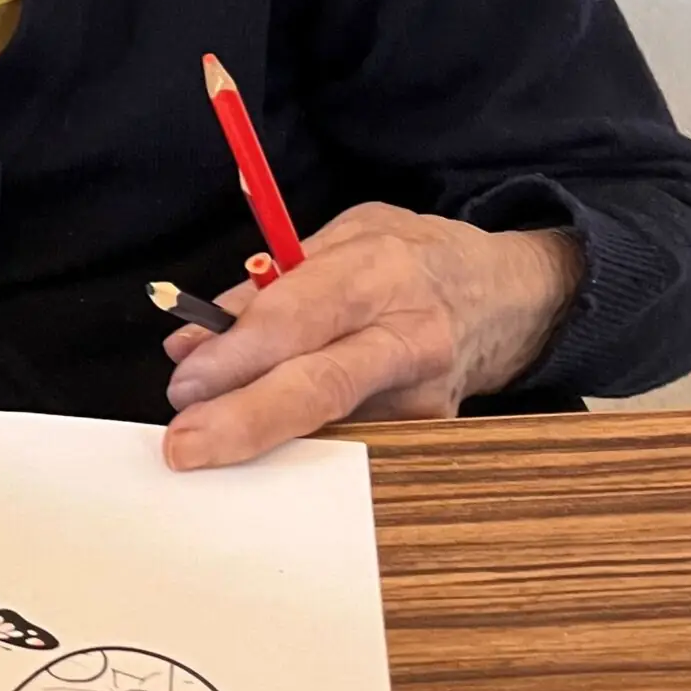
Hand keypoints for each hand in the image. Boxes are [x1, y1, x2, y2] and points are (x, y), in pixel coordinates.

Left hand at [161, 206, 582, 470]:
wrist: (504, 296)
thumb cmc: (406, 260)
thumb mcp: (338, 240)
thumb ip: (264, 290)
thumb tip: (191, 342)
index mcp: (378, 270)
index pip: (299, 318)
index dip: (236, 355)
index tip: (185, 383)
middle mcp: (408, 336)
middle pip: (320, 389)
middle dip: (245, 421)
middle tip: (185, 445)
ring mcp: (425, 393)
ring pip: (331, 429)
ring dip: (264, 442)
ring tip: (213, 442)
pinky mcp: (430, 432)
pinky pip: (352, 446)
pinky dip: (302, 450)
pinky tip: (271, 451)